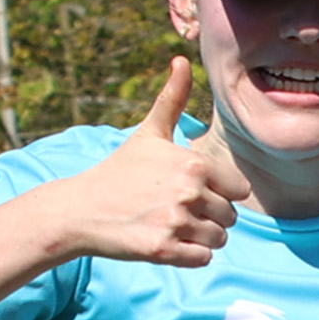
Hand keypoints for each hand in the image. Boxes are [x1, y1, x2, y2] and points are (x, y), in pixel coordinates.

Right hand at [57, 57, 252, 265]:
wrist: (79, 208)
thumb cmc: (119, 170)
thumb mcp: (148, 133)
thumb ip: (171, 99)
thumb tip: (181, 60)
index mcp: (194, 165)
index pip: (239, 190)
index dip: (219, 193)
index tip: (190, 190)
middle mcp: (189, 193)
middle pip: (230, 217)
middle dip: (209, 216)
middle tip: (174, 209)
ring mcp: (176, 222)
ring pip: (219, 239)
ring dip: (200, 237)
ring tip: (169, 224)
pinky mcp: (164, 250)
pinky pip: (202, 259)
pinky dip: (188, 255)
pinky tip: (164, 240)